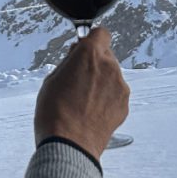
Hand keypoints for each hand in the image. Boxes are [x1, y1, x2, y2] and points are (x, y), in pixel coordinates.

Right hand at [34, 27, 129, 159]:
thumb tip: (76, 54)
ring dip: (101, 82)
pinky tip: (91, 111)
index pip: (100, 33)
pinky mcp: (124, 104)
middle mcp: (109, 66)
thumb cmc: (56, 115)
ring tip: (83, 100)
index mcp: (89, 54)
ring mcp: (120, 86)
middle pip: (105, 55)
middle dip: (93, 63)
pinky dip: (107, 98)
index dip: (91, 40)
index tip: (85, 47)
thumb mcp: (51, 79)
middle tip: (77, 80)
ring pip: (111, 75)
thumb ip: (69, 61)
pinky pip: (116, 93)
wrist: (69, 145)